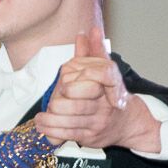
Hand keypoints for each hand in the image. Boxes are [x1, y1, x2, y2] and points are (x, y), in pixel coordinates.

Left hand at [38, 28, 163, 153]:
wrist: (128, 123)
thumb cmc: (112, 94)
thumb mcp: (106, 71)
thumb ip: (95, 52)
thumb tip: (90, 31)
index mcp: (110, 84)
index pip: (94, 76)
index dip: (76, 79)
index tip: (63, 82)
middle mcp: (105, 104)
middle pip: (77, 101)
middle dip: (59, 101)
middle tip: (49, 101)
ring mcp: (98, 121)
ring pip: (70, 119)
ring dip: (50, 118)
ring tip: (38, 118)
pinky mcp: (91, 136)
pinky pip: (68, 133)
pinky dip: (52, 130)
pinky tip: (42, 126)